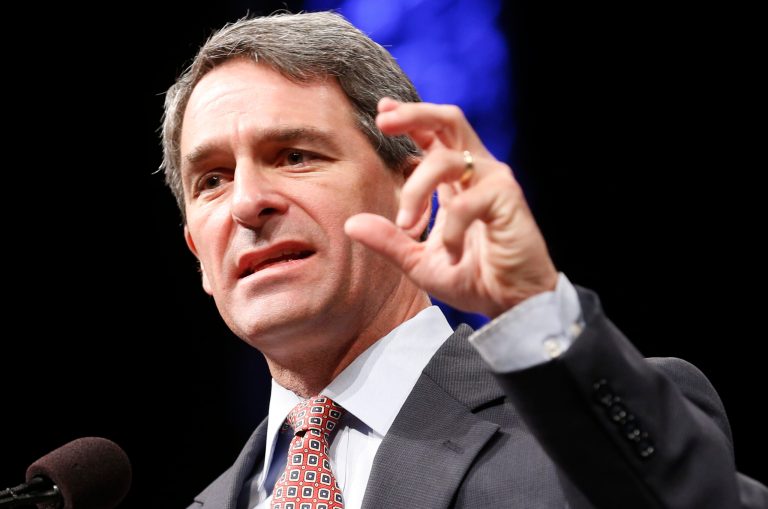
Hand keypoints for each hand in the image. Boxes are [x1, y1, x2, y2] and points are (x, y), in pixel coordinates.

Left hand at [344, 98, 557, 317]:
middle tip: (383, 121)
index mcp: (456, 180)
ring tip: (406, 224)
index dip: (409, 119)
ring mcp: (493, 181)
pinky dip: (450, 230)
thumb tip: (350, 224)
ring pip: (447, 158)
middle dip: (414, 114)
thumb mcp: (418, 262)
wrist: (510, 303)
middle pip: (449, 121)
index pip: (433, 136)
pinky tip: (450, 254)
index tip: (381, 112)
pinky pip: (465, 203)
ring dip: (416, 188)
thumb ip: (388, 241)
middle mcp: (475, 172)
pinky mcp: (507, 198)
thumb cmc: (471, 278)